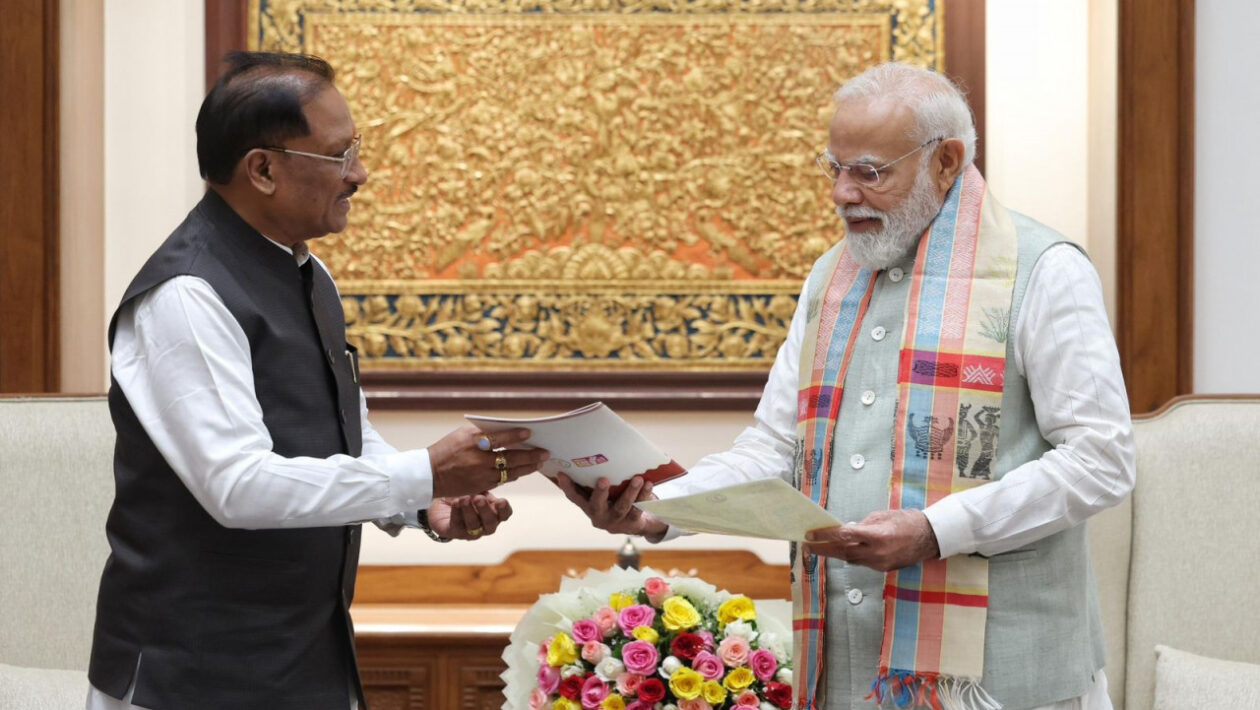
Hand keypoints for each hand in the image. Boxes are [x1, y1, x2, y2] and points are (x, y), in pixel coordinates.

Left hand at [426, 494, 512, 539]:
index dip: (504, 509)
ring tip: (464, 499)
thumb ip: (486, 487)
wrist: (442, 500)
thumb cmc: (465, 493)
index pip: (505, 514)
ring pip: (473, 525)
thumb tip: (492, 479)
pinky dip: (456, 513)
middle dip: (485, 510)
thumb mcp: (478, 488)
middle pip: (490, 523)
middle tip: (479, 498)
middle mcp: (485, 525)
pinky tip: (455, 503)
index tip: (501, 501)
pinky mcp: (454, 533)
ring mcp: (470, 532)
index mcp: (495, 513)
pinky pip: (457, 525)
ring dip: (469, 511)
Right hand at [427, 425, 550, 497]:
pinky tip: (524, 470)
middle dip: (530, 455)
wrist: (430, 474)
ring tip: (539, 462)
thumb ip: (485, 432)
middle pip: (510, 458)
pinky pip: (503, 480)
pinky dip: (515, 474)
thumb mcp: (463, 434)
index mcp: (472, 442)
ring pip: (510, 472)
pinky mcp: (481, 486)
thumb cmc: (448, 448)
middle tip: (545, 452)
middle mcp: (478, 460)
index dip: (516, 436)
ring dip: (527, 467)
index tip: (529, 432)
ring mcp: (480, 475)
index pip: (499, 438)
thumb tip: (509, 430)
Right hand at [553, 474, 667, 541]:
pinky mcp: (631, 524)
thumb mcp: (606, 492)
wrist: (638, 521)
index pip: (575, 497)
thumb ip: (597, 479)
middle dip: (600, 492)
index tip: (561, 473)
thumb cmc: (617, 499)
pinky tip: (648, 484)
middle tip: (604, 479)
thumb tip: (593, 452)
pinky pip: (637, 510)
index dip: (567, 487)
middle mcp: (599, 516)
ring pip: (621, 507)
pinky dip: (643, 496)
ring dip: (630, 492)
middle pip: (596, 505)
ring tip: (637, 479)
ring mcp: (615, 522)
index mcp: (589, 506)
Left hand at [802, 509, 940, 571]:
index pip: (844, 536)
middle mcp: (877, 553)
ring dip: (834, 554)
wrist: (929, 538)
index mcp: (877, 536)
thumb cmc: (906, 521)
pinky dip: (850, 556)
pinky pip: (861, 563)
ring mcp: (880, 564)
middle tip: (806, 546)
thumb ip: (861, 526)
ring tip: (819, 548)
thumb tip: (845, 531)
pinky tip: (842, 551)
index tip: (810, 535)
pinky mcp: (883, 569)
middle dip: (822, 549)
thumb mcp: (881, 516)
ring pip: (850, 560)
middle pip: (842, 552)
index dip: (824, 536)